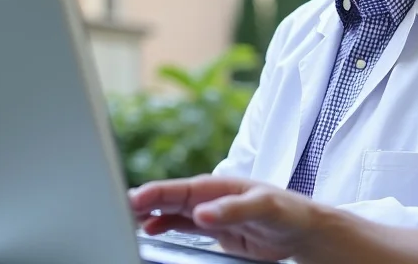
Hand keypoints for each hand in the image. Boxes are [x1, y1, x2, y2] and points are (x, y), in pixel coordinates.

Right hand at [129, 175, 321, 261]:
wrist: (301, 229)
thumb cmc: (286, 210)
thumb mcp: (263, 207)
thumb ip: (232, 210)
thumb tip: (202, 213)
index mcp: (219, 186)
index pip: (180, 189)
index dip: (155, 193)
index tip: (132, 199)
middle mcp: (210, 197)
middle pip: (170, 198)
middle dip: (144, 201)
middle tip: (116, 207)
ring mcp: (210, 213)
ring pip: (172, 211)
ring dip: (150, 214)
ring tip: (125, 218)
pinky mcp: (214, 230)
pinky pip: (182, 226)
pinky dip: (164, 226)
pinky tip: (150, 230)